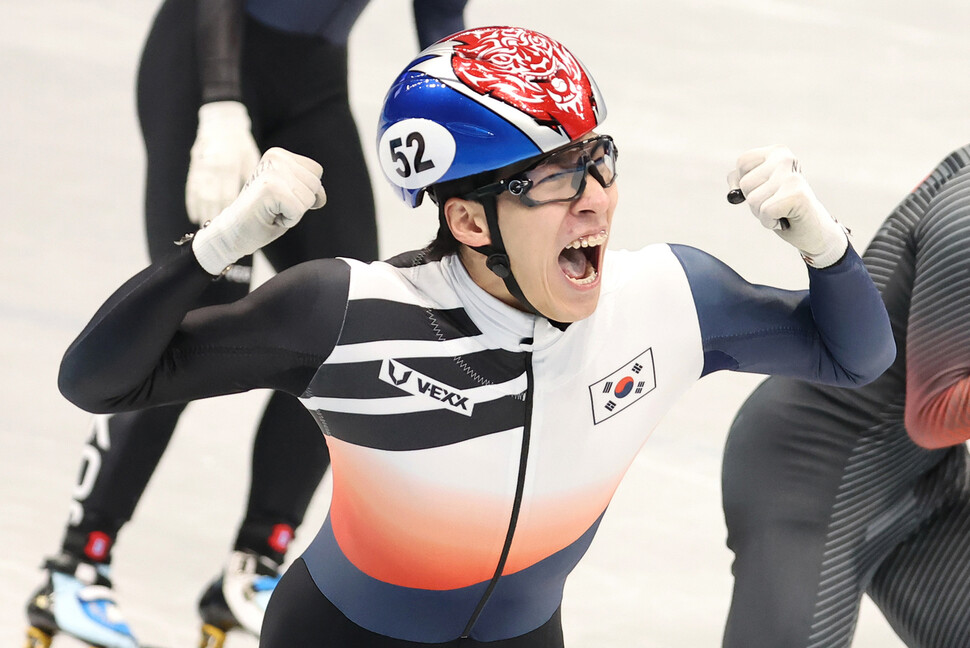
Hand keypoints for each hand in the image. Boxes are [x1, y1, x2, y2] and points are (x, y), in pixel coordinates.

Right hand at [185, 101, 261, 225]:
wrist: (220, 123)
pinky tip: (195, 216)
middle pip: (211, 197)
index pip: (228, 193)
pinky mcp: (193, 167)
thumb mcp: (251, 158)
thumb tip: (256, 201)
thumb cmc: (241, 144)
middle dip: (214, 216)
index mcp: (229, 165)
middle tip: (218, 235)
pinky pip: (191, 188)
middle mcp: (212, 167)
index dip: (228, 212)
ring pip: (199, 195)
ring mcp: (200, 167)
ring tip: (206, 230)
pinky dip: (192, 203)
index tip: (231, 227)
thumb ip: (251, 178)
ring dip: (202, 213)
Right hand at [192, 148, 326, 274]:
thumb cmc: (262, 216)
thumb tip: (321, 195)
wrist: (232, 232)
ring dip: (294, 212)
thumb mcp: (290, 196)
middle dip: (301, 203)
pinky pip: (299, 210)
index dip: (305, 193)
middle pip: (315, 185)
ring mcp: (272, 172)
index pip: (316, 172)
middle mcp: (276, 157)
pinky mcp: (270, 188)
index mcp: (279, 154)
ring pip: (309, 198)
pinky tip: (270, 216)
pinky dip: (288, 220)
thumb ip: (307, 188)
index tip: (282, 199)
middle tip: (276, 207)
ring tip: (272, 211)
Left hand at [727, 146, 847, 267]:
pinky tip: (785, 219)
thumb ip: (740, 181)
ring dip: (762, 213)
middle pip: (745, 184)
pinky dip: (770, 222)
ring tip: (781, 211)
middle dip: (754, 202)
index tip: (765, 190)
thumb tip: (733, 190)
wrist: (813, 230)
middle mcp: (785, 158)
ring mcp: (792, 176)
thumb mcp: (759, 189)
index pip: (742, 163)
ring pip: (753, 200)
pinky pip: (765, 211)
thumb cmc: (783, 208)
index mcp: (777, 152)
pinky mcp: (797, 194)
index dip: (746, 184)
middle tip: (775, 204)